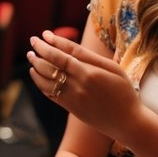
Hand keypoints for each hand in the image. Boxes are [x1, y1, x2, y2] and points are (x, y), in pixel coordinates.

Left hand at [27, 30, 141, 144]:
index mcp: (89, 73)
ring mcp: (72, 98)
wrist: (127, 122)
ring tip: (31, 57)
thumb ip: (91, 58)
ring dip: (36, 67)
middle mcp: (78, 86)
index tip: (43, 34)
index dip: (51, 43)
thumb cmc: (123, 92)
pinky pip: (49, 94)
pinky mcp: (70, 108)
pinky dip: (40, 83)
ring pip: (46, 80)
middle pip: (51, 66)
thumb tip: (70, 45)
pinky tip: (36, 75)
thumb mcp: (113, 69)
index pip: (63, 55)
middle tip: (33, 40)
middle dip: (39, 51)